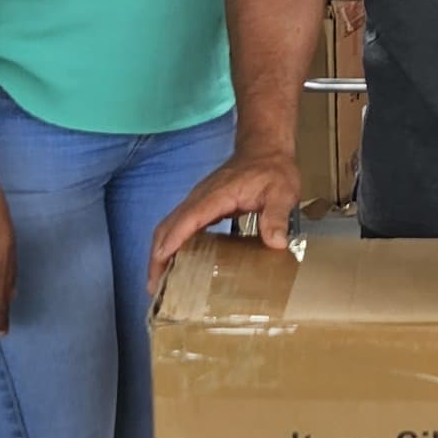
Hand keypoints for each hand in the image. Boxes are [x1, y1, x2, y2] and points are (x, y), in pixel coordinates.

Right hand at [146, 145, 303, 297]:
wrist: (265, 150)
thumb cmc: (273, 171)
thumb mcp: (282, 193)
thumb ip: (277, 216)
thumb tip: (275, 243)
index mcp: (216, 196)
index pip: (188, 219)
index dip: (173, 241)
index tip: (161, 263)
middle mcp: (200, 198)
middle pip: (168, 226)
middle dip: (157, 256)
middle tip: (154, 287)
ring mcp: (198, 202)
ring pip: (169, 227)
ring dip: (160, 253)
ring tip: (159, 284)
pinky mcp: (201, 206)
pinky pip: (179, 227)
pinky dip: (170, 246)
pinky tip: (175, 265)